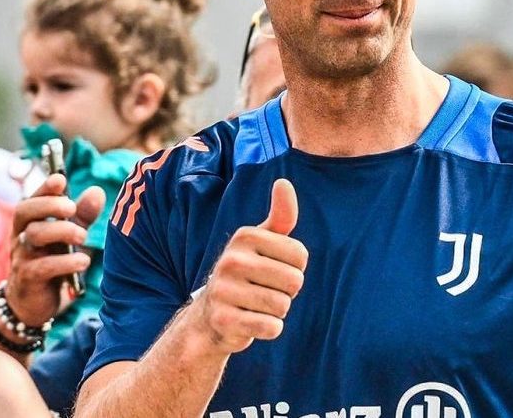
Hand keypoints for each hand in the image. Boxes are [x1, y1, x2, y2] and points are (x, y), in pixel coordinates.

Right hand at [5, 174, 104, 327]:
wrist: (37, 302)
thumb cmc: (55, 261)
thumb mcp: (71, 236)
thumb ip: (83, 216)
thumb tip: (97, 190)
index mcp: (32, 222)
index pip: (33, 199)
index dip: (44, 188)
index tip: (60, 179)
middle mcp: (22, 236)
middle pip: (26, 211)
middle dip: (49, 205)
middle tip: (72, 208)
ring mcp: (23, 257)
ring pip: (34, 235)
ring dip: (62, 231)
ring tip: (84, 237)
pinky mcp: (28, 279)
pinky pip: (42, 267)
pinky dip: (65, 262)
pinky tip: (83, 261)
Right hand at [193, 179, 307, 354]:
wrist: (212, 315)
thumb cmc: (248, 272)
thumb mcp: (263, 242)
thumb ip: (281, 216)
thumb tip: (284, 182)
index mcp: (244, 236)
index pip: (300, 255)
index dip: (295, 267)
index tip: (274, 269)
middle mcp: (231, 259)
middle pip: (294, 281)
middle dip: (288, 291)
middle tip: (266, 290)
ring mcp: (224, 290)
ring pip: (283, 306)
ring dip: (278, 310)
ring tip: (257, 305)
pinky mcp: (224, 320)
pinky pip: (271, 327)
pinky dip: (270, 328)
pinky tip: (253, 322)